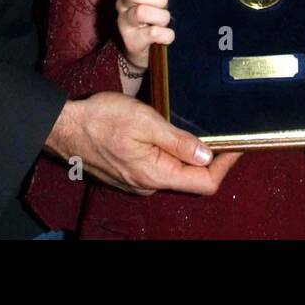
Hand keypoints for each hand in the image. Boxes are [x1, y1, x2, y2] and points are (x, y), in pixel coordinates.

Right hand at [45, 92, 241, 194]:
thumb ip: (177, 140)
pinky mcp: (130, 173)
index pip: (204, 182)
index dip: (226, 164)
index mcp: (155, 175)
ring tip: (201, 128)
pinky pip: (159, 167)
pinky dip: (172, 154)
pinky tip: (173, 133)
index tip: (239, 144)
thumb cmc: (102, 119)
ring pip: (175, 173)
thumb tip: (208, 155)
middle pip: (192, 179)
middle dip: (212, 158)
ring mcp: (138, 181)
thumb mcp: (145, 121)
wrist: (65, 126)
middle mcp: (148, 185)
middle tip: (224, 132)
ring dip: (190, 154)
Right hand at [116, 0, 174, 69]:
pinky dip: (166, 34)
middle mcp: (122, 3)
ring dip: (161, 17)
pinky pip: (153, 33)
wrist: (142, 47)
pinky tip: (167, 36)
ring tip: (164, 22)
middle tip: (164, 7)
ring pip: (141, 12)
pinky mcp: (132, 41)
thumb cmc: (153, 15)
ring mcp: (124, 23)